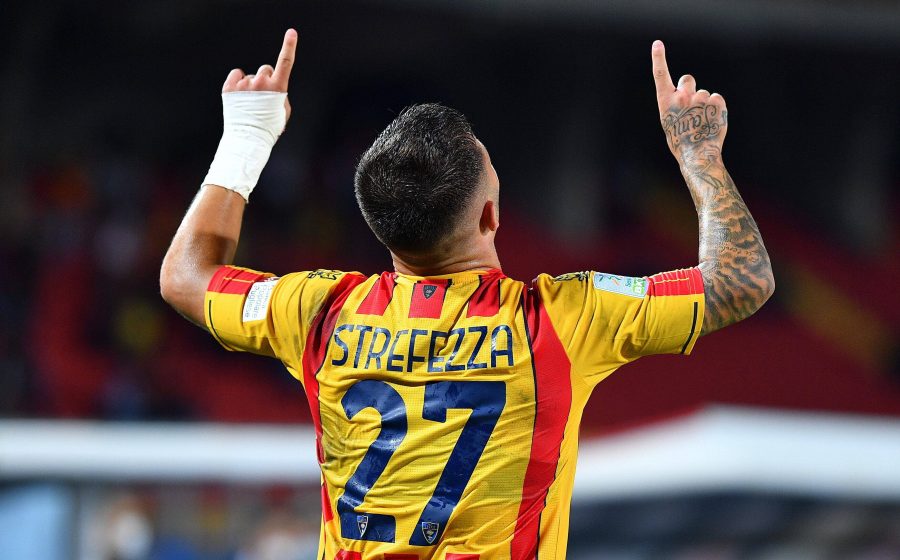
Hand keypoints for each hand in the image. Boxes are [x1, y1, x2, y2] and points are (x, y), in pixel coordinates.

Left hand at [222, 28, 297, 121]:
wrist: (248, 139)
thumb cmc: (269, 127)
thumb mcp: (283, 111)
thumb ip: (280, 94)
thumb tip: (272, 85)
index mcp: (278, 87)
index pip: (285, 62)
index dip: (289, 46)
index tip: (291, 33)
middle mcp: (261, 82)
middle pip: (265, 70)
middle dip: (265, 80)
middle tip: (262, 97)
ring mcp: (244, 84)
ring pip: (250, 76)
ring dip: (251, 86)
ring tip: (249, 104)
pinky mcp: (230, 87)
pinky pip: (236, 74)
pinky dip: (237, 81)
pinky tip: (239, 94)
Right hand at [652, 40, 727, 164]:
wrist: (698, 155)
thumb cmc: (681, 142)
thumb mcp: (669, 122)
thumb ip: (675, 104)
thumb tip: (686, 94)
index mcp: (666, 102)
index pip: (661, 75)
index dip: (658, 58)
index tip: (657, 44)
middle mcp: (682, 97)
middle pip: (688, 79)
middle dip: (690, 88)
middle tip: (692, 106)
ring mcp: (700, 98)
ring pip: (704, 93)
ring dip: (704, 104)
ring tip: (702, 122)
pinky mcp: (717, 102)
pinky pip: (716, 98)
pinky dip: (715, 108)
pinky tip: (711, 121)